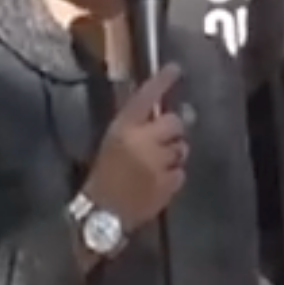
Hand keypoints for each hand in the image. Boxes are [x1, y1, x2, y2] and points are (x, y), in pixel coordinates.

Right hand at [81, 64, 186, 230]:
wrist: (102, 215)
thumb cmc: (102, 177)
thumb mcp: (111, 143)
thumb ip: (133, 127)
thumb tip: (158, 113)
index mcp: (123, 128)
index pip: (146, 97)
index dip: (163, 81)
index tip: (176, 69)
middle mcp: (143, 141)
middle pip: (174, 122)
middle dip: (172, 130)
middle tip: (163, 140)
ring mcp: (158, 163)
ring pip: (181, 149)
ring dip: (173, 154)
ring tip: (157, 165)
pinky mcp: (168, 184)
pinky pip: (180, 172)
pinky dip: (173, 176)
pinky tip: (157, 182)